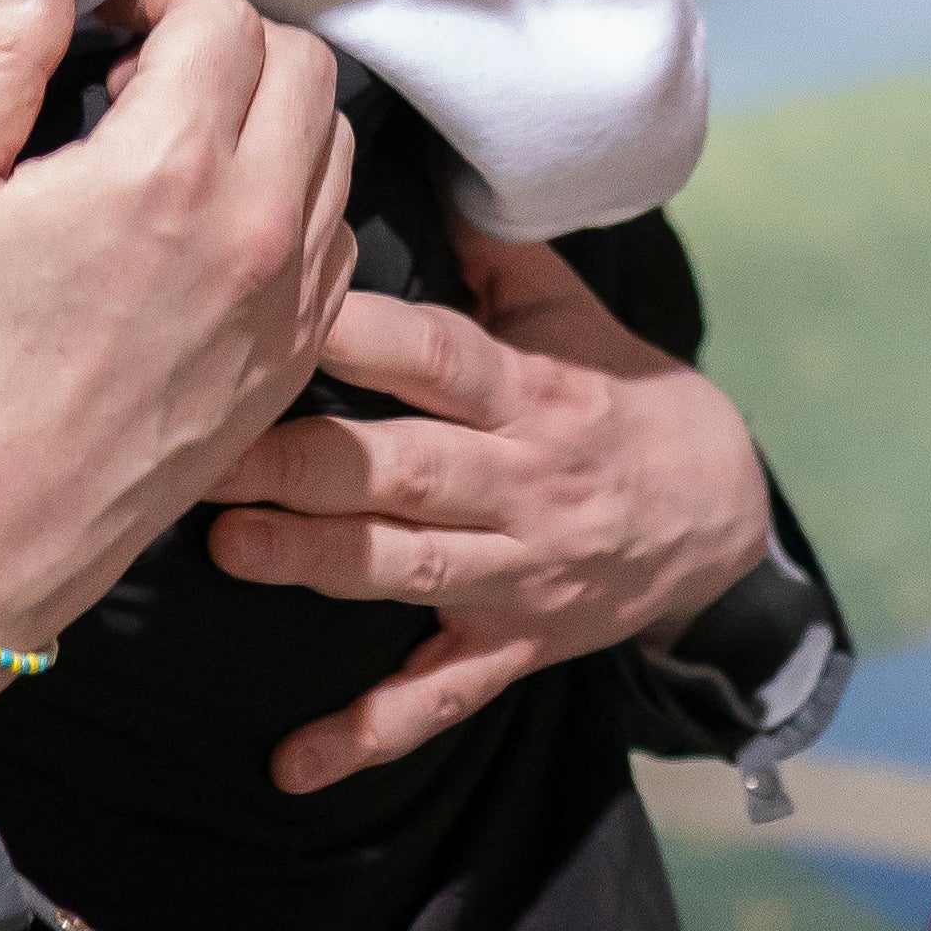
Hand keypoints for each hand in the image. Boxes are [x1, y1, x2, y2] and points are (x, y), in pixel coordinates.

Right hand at [0, 0, 353, 727]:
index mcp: (163, 168)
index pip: (223, 17)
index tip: (116, 29)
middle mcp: (255, 223)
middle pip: (305, 63)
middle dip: (231, 44)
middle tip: (151, 81)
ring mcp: (293, 294)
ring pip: (337, 143)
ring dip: (272, 116)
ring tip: (184, 151)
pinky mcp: (302, 350)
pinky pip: (339, 231)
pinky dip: (295, 197)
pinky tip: (216, 225)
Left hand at [203, 228, 769, 792]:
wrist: (725, 522)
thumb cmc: (628, 401)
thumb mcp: (580, 320)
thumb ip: (502, 258)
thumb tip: (434, 167)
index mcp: (535, 396)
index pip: (440, 358)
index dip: (361, 333)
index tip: (277, 305)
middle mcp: (525, 487)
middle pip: (405, 469)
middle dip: (302, 457)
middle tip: (205, 443)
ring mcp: (518, 577)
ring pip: (409, 569)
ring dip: (317, 561)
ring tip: (226, 547)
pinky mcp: (512, 649)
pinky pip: (437, 699)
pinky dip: (366, 735)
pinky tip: (290, 763)